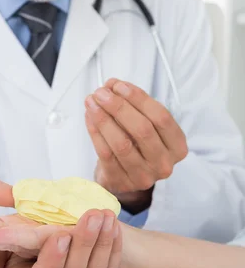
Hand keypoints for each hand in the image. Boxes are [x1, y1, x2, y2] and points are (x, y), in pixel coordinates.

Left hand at [85, 78, 187, 201]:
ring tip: (91, 102)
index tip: (119, 85)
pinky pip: (105, 154)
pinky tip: (89, 117)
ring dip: (103, 119)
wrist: (125, 177)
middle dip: (118, 107)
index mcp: (177, 146)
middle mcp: (164, 163)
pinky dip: (95, 132)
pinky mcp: (121, 182)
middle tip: (101, 93)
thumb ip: (133, 104)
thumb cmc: (137, 145)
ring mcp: (143, 176)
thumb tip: (111, 85)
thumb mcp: (145, 124)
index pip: (161, 117)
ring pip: (122, 143)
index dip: (138, 98)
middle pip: (142, 130)